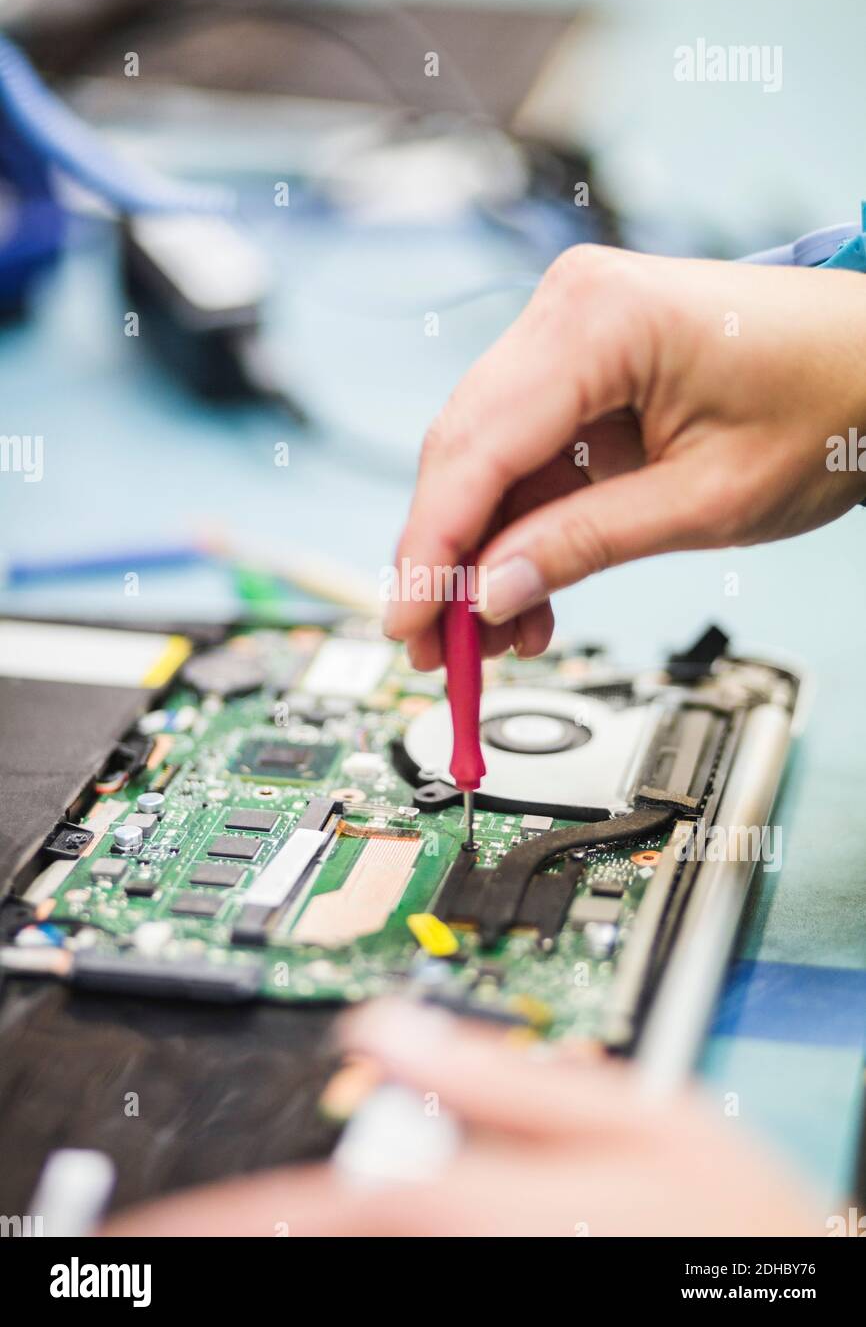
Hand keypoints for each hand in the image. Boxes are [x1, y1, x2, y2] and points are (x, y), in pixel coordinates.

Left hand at [101, 1000, 819, 1236]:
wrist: (792, 1304)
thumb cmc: (730, 1229)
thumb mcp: (640, 1116)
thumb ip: (501, 1073)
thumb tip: (391, 1018)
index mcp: (479, 1204)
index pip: (318, 1206)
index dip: (217, 1217)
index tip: (137, 1234)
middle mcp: (462, 1264)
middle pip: (320, 1249)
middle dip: (233, 1243)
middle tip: (149, 1246)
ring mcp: (474, 1299)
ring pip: (350, 1284)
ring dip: (274, 1263)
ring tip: (207, 1250)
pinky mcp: (484, 1307)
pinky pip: (392, 1306)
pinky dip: (343, 1274)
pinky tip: (325, 1253)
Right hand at [383, 247, 865, 666]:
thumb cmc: (826, 402)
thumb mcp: (707, 500)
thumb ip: (586, 545)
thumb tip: (491, 593)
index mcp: (599, 321)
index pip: (478, 450)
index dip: (431, 549)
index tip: (408, 623)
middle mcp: (567, 310)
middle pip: (465, 452)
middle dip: (445, 559)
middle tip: (434, 648)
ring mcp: (570, 332)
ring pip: (487, 459)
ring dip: (483, 552)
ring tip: (494, 641)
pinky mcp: (581, 364)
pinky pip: (527, 452)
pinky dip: (523, 525)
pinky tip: (529, 594)